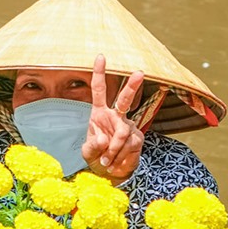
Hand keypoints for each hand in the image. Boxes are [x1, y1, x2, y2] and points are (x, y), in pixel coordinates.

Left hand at [82, 54, 144, 183]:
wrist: (110, 171)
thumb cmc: (97, 156)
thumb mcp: (88, 152)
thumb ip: (92, 146)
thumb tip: (104, 139)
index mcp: (99, 113)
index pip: (99, 90)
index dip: (99, 73)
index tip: (101, 56)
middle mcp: (116, 116)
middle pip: (125, 99)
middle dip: (132, 85)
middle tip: (139, 72)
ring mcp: (129, 127)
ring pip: (122, 134)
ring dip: (113, 151)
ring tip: (107, 162)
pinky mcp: (137, 139)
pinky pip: (129, 146)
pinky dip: (120, 157)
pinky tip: (116, 163)